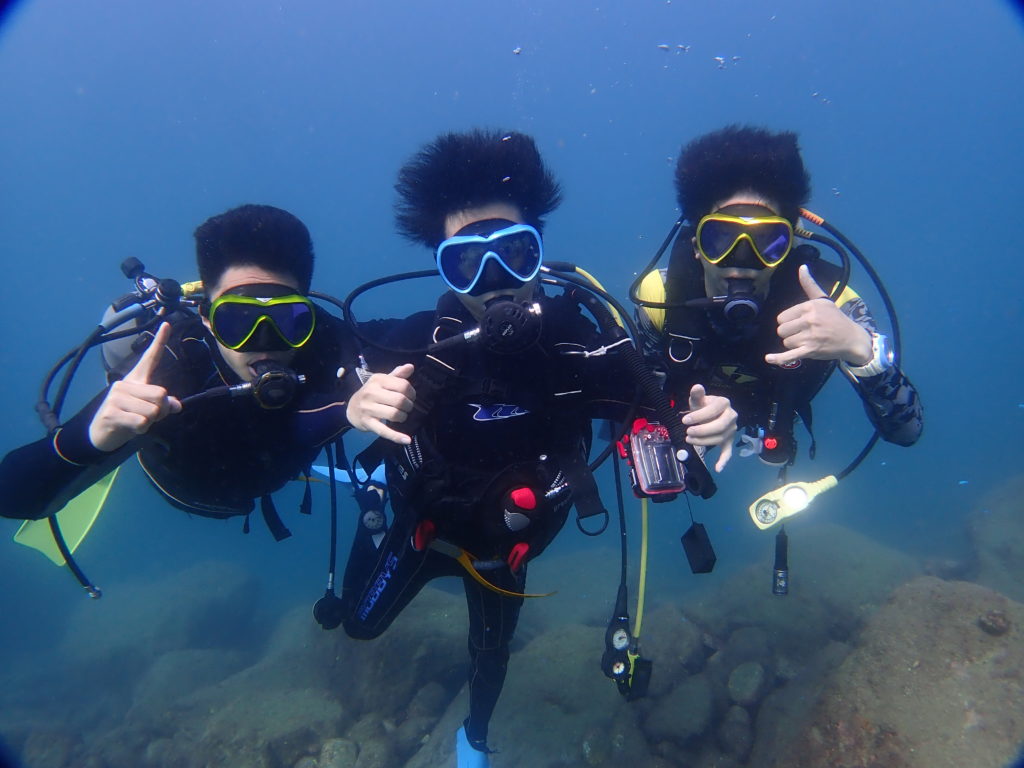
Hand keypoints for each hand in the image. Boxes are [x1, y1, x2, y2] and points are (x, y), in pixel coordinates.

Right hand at [88, 323, 182, 451]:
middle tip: (148, 416)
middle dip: (161, 411)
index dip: (160, 342)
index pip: (150, 358)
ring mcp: (116, 397)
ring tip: (137, 421)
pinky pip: (142, 422)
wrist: (102, 433)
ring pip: (153, 411)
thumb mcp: (149, 410)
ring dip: (151, 421)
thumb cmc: (128, 418)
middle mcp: (124, 384)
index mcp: (136, 379)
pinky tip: (130, 427)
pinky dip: (141, 429)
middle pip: (161, 394)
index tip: (167, 324)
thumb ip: (164, 405)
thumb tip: (176, 405)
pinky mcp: (111, 413)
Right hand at [346, 364, 415, 444]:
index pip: (402, 385)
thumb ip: (397, 374)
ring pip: (394, 414)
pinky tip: (407, 440)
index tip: (411, 396)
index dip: (412, 392)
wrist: (350, 408)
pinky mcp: (368, 423)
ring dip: (403, 417)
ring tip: (402, 416)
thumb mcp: (382, 381)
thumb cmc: (372, 393)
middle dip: (409, 406)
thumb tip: (411, 366)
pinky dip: (396, 436)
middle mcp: (371, 392)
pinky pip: (384, 431)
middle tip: (407, 407)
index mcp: (377, 380)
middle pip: (400, 400)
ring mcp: (368, 409)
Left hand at [682, 384, 736, 472]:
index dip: (698, 416)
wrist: (710, 413)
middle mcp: (732, 416)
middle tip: (687, 432)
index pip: (713, 410)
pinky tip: (718, 469)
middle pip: (719, 427)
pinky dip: (724, 461)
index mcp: (724, 403)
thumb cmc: (703, 406)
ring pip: (719, 439)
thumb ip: (697, 395)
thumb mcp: (699, 400)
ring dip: (703, 442)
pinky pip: (728, 451)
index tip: (684, 420)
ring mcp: (731, 430)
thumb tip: (696, 387)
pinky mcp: (729, 441)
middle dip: (701, 431)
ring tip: (688, 440)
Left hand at [765, 264, 871, 366]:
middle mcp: (809, 320)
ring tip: (808, 341)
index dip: (788, 322)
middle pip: (781, 330)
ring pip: (786, 342)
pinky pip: (790, 355)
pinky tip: (769, 358)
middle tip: (804, 333)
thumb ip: (810, 284)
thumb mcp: (823, 300)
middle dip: (789, 333)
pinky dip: (779, 359)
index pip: (782, 317)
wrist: (852, 338)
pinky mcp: (811, 350)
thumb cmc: (836, 318)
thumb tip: (802, 267)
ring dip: (793, 344)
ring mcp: (810, 336)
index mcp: (809, 307)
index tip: (801, 323)